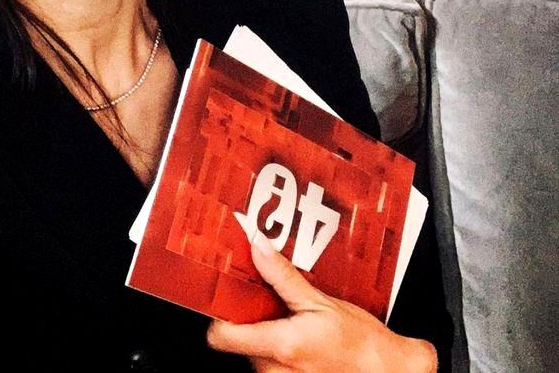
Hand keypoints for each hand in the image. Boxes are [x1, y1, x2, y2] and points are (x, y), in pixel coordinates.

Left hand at [207, 231, 436, 371]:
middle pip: (240, 342)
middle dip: (252, 320)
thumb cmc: (362, 344)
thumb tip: (258, 247)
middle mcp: (276, 372)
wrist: (390, 372)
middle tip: (270, 299)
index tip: (224, 296)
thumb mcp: (321, 302)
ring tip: (292, 317)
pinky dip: (281, 351)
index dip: (218, 316)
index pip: (221, 337)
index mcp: (281, 346)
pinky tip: (301, 337)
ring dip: (268, 335)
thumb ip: (282, 277)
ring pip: (257, 355)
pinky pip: (273, 367)